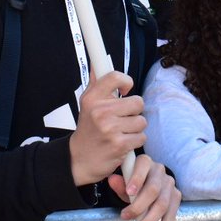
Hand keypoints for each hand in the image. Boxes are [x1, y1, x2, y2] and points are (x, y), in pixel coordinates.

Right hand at [69, 71, 145, 187]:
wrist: (79, 159)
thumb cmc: (88, 128)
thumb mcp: (87, 104)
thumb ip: (96, 82)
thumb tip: (98, 61)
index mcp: (92, 98)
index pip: (115, 77)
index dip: (126, 81)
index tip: (125, 90)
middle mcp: (100, 111)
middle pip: (138, 102)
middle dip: (134, 111)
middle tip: (124, 117)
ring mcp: (110, 129)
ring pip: (141, 121)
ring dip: (135, 128)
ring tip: (122, 132)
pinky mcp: (119, 145)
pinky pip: (141, 137)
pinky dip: (135, 141)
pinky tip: (124, 143)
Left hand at [107, 154, 180, 220]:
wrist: (147, 183)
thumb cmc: (133, 183)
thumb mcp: (124, 182)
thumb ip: (119, 183)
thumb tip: (113, 180)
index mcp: (145, 162)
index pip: (142, 166)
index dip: (136, 179)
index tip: (129, 192)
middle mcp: (160, 171)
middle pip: (153, 190)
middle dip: (139, 207)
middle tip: (125, 218)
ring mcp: (170, 184)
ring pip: (162, 205)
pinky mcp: (176, 197)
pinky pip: (171, 216)